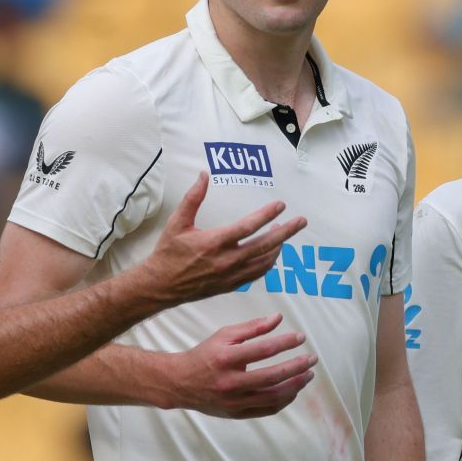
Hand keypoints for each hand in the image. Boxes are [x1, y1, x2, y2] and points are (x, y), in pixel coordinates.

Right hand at [142, 173, 305, 305]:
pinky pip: (257, 274)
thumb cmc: (168, 252)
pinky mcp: (231, 285)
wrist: (160, 285)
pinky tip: (272, 254)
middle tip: (301, 221)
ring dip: (279, 247)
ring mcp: (231, 275)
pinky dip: (268, 263)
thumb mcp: (177, 222)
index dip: (267, 214)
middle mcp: (227, 260)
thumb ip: (193, 198)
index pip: (249, 226)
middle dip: (286, 231)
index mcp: (215, 242)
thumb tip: (203, 175)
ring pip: (265, 261)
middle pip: (265, 245)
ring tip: (286, 234)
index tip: (281, 205)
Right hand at [168, 315, 316, 416]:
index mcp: (226, 359)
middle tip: (312, 359)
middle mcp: (231, 382)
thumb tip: (278, 318)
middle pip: (273, 376)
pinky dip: (284, 400)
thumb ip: (252, 327)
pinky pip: (267, 409)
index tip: (300, 337)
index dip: (286, 343)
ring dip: (295, 386)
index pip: (263, 350)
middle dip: (297, 367)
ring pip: (273, 397)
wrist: (180, 384)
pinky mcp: (237, 414)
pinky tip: (293, 390)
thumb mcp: (224, 336)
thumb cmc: (205, 355)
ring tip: (308, 375)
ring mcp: (234, 401)